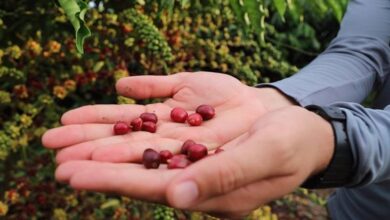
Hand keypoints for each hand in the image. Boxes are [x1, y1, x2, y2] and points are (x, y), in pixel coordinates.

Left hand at [53, 106, 333, 218]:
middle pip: (134, 160)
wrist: (298, 124)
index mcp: (204, 187)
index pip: (149, 185)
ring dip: (103, 128)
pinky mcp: (194, 113)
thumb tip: (176, 199)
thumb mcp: (264, 157)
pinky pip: (160, 106)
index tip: (73, 174)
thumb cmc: (290, 146)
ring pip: (139, 133)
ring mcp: (188, 138)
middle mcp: (188, 165)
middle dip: (93, 154)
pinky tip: (116, 91)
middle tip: (53, 149)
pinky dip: (137, 98)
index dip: (111, 179)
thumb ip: (222, 177)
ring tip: (64, 126)